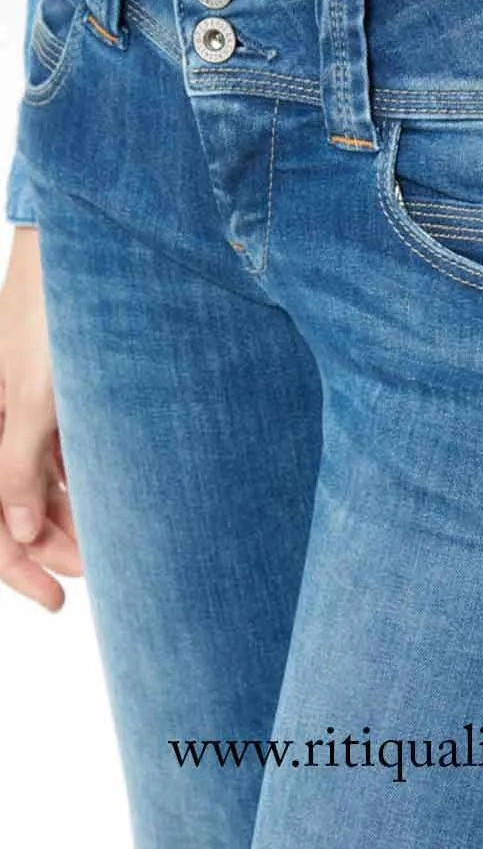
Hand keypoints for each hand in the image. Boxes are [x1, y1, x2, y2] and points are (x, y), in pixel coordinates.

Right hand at [0, 226, 81, 610]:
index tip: (53, 599)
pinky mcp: (54, 395)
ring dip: (67, 518)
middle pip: (12, 503)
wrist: (87, 249)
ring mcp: (23, 407)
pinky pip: (59, 453)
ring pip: (39, 482)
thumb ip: (18, 465)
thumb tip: (19, 534)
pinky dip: (77, 482)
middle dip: (49, 545)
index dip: (13, 565)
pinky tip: (103, 500)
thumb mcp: (32, 397)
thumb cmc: (53, 315)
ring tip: (105, 546)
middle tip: (91, 573)